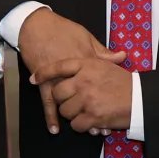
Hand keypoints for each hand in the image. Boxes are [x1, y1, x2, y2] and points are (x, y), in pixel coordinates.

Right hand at [17, 9, 126, 133]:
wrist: (37, 26)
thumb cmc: (62, 29)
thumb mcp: (86, 37)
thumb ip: (103, 51)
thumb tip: (122, 57)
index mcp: (87, 62)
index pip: (101, 83)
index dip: (110, 97)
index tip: (119, 108)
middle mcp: (74, 74)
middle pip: (87, 97)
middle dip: (97, 111)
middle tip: (105, 125)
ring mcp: (58, 80)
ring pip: (70, 104)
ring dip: (80, 118)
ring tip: (91, 131)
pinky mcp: (43, 83)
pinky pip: (47, 103)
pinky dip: (50, 117)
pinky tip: (55, 129)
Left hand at [37, 53, 136, 135]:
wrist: (142, 99)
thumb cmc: (125, 82)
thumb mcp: (108, 65)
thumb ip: (96, 58)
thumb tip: (79, 51)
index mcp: (87, 65)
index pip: (59, 67)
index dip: (43, 73)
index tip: (34, 79)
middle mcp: (84, 80)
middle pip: (58, 92)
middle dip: (62, 100)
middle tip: (71, 102)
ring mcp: (87, 98)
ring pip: (65, 111)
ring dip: (72, 115)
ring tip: (84, 112)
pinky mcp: (92, 116)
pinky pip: (76, 125)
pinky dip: (81, 126)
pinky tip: (89, 123)